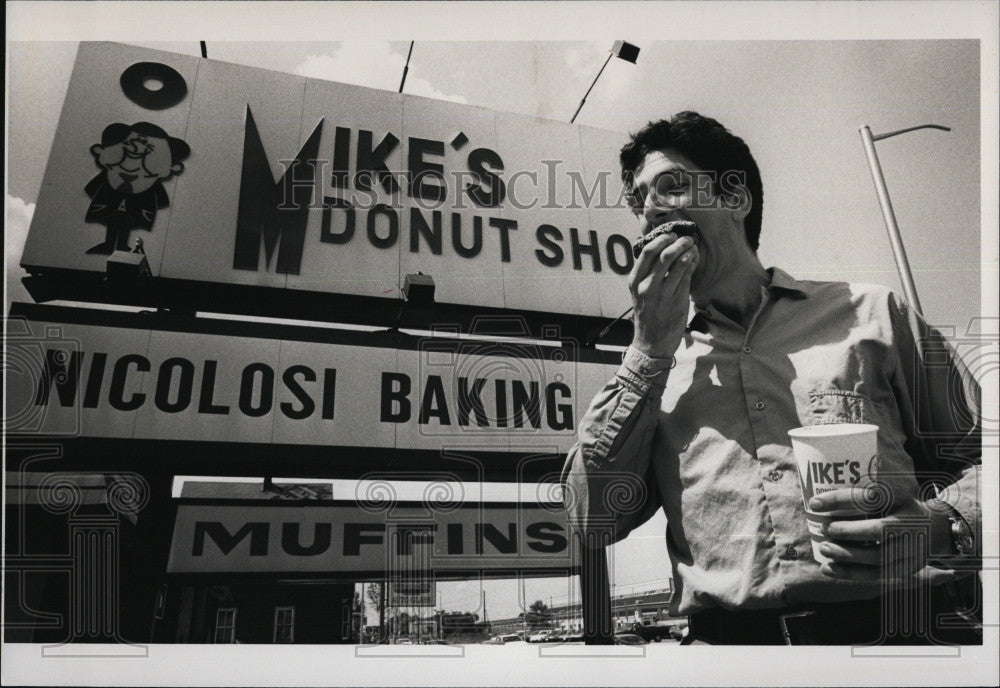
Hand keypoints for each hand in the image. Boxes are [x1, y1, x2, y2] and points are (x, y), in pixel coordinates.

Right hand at [628, 231, 698, 358]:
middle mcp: (647, 286)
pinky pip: (687, 275)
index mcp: (634, 281)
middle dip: (678, 242)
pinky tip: (694, 259)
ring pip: (678, 263)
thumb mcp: (639, 293)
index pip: (647, 252)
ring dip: (688, 250)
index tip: (670, 235)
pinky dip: (692, 263)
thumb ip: (647, 273)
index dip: (661, 239)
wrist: (652, 342)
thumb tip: (661, 249)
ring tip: (693, 247)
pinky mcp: (677, 300)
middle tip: (686, 239)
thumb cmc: (647, 314)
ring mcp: (662, 293)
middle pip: (664, 254)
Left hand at [809, 487, 951, 580]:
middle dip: (846, 531)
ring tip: (824, 548)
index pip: (870, 497)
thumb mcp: (889, 492)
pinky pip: (877, 574)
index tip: (814, 503)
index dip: (840, 500)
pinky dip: (851, 573)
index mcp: (902, 499)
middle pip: (878, 530)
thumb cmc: (898, 507)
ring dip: (847, 555)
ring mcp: (912, 548)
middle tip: (825, 528)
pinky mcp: (907, 567)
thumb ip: (863, 494)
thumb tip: (816, 498)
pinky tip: (829, 568)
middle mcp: (911, 523)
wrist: (937, 528)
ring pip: (877, 556)